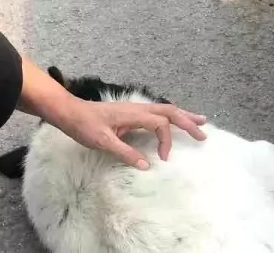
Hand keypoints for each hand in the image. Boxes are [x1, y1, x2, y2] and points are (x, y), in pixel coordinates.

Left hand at [52, 98, 207, 169]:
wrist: (70, 112)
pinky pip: (157, 112)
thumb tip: (147, 165)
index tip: (164, 159)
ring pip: (165, 109)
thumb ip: (125, 152)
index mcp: (133, 114)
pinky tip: (175, 120)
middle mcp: (137, 108)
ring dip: (183, 115)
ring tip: (201, 120)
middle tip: (204, 134)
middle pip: (169, 111)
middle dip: (188, 122)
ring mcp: (135, 109)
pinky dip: (171, 116)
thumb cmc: (84, 125)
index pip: (160, 123)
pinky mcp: (131, 113)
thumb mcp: (102, 142)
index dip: (166, 141)